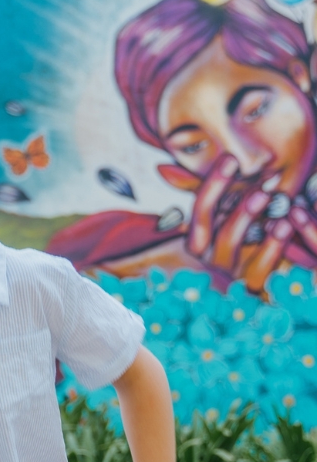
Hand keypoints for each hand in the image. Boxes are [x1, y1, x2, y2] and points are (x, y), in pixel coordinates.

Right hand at [185, 155, 291, 291]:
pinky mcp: (248, 287)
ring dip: (247, 215)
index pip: (198, 210)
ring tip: (268, 195)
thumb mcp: (224, 224)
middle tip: (257, 179)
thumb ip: (217, 201)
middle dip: (230, 193)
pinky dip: (271, 245)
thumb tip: (177, 168)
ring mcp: (225, 272)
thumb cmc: (237, 247)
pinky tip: (284, 225)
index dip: (213, 185)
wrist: (242, 301)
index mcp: (195, 240)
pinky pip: (257, 266)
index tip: (231, 160)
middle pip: (210, 224)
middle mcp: (205, 257)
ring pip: (229, 241)